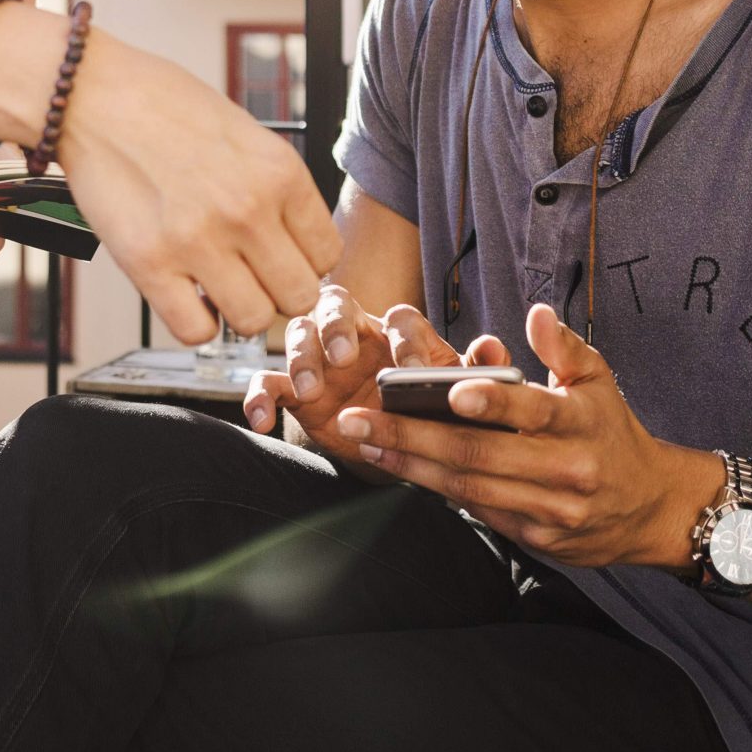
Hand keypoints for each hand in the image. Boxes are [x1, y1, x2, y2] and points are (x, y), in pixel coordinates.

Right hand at [48, 31, 336, 344]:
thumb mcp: (244, 133)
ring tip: (215, 285)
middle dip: (277, 292)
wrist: (92, 93)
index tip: (280, 257)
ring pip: (253, 320)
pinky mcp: (148, 262)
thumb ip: (275, 187)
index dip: (304, 262)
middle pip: (299, 296)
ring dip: (237, 310)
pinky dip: (195, 323)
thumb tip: (295, 243)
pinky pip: (196, 331)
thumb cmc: (164, 106)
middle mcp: (247, 208)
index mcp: (279, 172)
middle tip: (250, 277)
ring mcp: (198, 239)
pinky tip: (184, 294)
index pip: (327, 255)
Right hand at [244, 294, 505, 459]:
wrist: (397, 447)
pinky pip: (267, 381)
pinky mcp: (293, 389)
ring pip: (299, 333)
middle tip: (343, 356)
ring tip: (308, 388)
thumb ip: (476, 371)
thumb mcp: (457, 397)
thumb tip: (493, 347)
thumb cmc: (429, 411)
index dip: (403, 339)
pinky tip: (261, 420)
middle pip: (337, 305)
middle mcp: (355, 334)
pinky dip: (258, 396)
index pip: (399, 317)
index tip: (407, 370)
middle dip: (337, 326)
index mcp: (399, 332)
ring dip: (300, 356)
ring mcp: (320, 358)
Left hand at [333, 303, 718, 568]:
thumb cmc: (612, 432)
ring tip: (367, 443)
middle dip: (412, 435)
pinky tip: (403, 467)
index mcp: (580, 422)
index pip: (533, 409)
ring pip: (471, 487)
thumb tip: (537, 313)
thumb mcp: (599, 383)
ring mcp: (551, 509)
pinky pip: (481, 511)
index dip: (494, 402)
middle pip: (480, 453)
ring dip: (412, 465)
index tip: (453, 393)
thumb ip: (565, 348)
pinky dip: (440, 489)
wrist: (652, 507)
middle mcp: (567, 468)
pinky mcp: (538, 537)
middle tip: (359, 418)